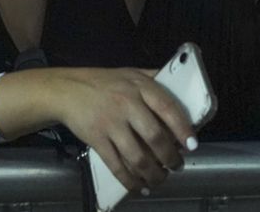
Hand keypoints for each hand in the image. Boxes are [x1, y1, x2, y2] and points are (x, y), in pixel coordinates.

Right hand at [54, 68, 195, 193]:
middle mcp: (126, 104)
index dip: (182, 128)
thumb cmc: (104, 82)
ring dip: (153, 174)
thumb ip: (154, 79)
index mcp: (140, 86)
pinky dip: (130, 180)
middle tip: (177, 165)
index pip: (167, 107)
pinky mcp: (97, 140)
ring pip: (138, 157)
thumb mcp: (131, 73)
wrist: (67, 89)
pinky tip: (140, 187)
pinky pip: (117, 165)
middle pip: (154, 137)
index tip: (192, 145)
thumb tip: (183, 87)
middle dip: (170, 157)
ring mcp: (111, 123)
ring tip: (160, 179)